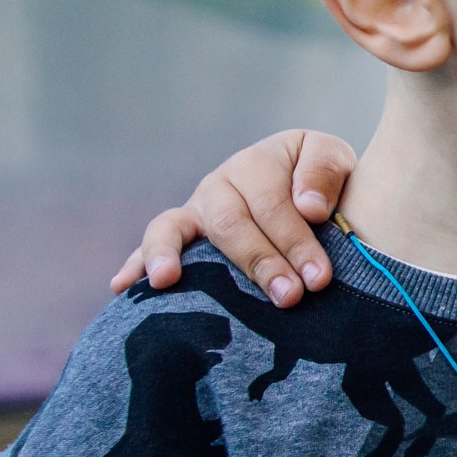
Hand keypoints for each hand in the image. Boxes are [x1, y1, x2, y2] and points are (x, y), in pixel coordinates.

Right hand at [109, 130, 358, 306]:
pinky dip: (135, 263)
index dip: (296, 241)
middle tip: (289, 296)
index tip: (319, 278)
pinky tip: (122, 287)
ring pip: (175, 227)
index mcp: (259, 161)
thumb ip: (324, 173)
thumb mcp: (334, 160)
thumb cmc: (324, 181)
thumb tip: (308, 207)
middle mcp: (220, 183)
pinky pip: (152, 245)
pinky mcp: (181, 234)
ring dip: (173, 255)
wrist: (311, 188)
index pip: (273, 203)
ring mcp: (196, 209)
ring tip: (167, 279)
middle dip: (260, 261)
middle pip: (230, 223)